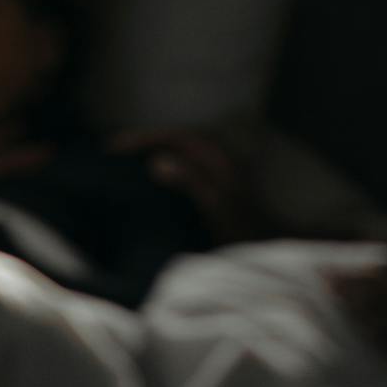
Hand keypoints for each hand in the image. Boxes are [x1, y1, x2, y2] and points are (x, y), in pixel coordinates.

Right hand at [110, 127, 268, 245]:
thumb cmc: (246, 230)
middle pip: (176, 140)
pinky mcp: (216, 192)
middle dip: (146, 141)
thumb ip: (192, 179)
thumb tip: (156, 160)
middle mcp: (217, 161)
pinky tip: (152, 184)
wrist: (274, 249)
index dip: (145, 138)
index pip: (175, 137)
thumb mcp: (217, 206)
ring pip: (181, 153)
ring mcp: (218, 176)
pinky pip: (185, 169)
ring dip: (154, 152)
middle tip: (113, 151)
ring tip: (126, 163)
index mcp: (216, 159)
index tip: (115, 147)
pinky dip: (165, 168)